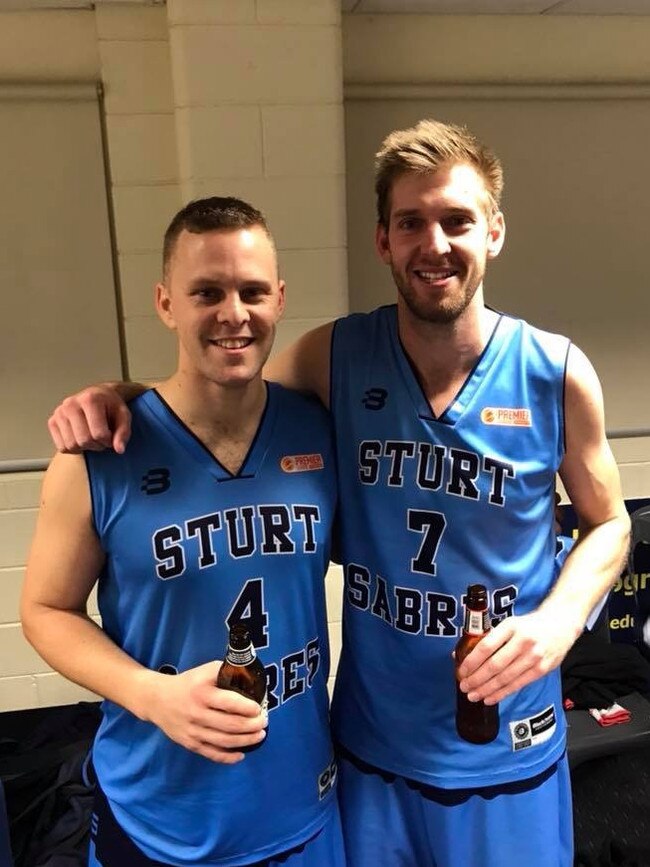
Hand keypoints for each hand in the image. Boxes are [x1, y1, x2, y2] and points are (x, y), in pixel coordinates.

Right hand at [48, 384, 131, 453]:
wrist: (97, 395)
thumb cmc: (111, 406)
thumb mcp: (124, 416)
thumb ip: (123, 432)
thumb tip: (119, 449)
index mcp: (90, 399)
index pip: (98, 434)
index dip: (108, 441)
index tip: (111, 436)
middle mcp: (71, 404)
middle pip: (83, 441)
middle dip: (97, 445)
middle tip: (102, 438)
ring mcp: (59, 412)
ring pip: (71, 446)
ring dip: (85, 448)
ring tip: (92, 437)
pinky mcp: (52, 421)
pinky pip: (62, 447)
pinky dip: (73, 448)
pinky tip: (81, 438)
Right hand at [145, 661, 267, 763]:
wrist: (157, 699)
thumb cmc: (188, 683)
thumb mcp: (205, 670)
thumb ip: (225, 672)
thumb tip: (249, 676)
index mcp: (202, 692)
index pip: (230, 703)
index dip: (249, 708)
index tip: (260, 708)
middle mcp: (197, 713)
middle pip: (231, 724)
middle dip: (252, 725)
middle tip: (264, 723)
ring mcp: (193, 731)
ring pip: (224, 741)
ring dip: (246, 741)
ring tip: (260, 736)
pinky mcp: (190, 744)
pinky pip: (212, 754)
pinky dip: (228, 757)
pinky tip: (241, 754)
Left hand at [456, 608, 582, 704]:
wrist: (561, 624)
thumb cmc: (529, 625)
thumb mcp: (510, 624)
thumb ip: (490, 638)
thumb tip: (461, 653)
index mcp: (511, 626)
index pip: (486, 646)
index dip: (472, 661)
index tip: (461, 671)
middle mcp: (522, 641)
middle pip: (495, 665)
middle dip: (477, 679)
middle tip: (464, 687)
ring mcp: (534, 656)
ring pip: (505, 678)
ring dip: (487, 689)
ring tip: (473, 695)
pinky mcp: (542, 669)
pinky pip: (518, 684)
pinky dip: (502, 693)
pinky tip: (490, 698)